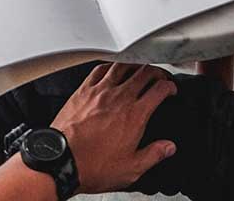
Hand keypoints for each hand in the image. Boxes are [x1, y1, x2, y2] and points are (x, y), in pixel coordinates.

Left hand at [51, 63, 177, 193]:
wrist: (62, 161)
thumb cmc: (93, 165)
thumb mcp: (130, 169)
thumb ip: (153, 155)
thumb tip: (168, 147)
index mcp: (134, 115)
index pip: (159, 90)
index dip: (169, 86)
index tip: (170, 89)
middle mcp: (120, 98)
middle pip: (144, 72)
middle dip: (156, 72)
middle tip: (159, 77)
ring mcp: (101, 91)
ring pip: (124, 66)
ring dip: (135, 65)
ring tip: (140, 69)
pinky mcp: (84, 90)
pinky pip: (100, 69)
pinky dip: (111, 66)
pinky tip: (113, 69)